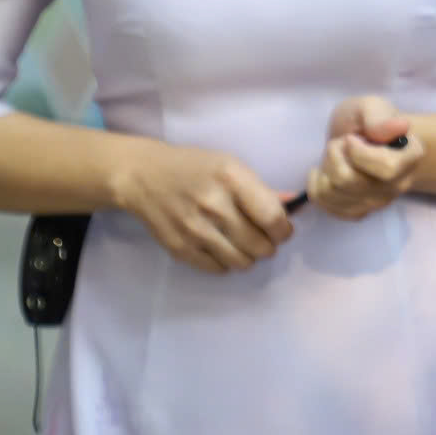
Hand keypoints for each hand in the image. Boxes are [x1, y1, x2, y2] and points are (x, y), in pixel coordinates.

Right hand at [115, 142, 292, 273]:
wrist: (143, 176)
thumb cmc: (194, 167)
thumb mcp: (231, 165)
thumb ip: (261, 189)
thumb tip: (292, 205)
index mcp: (231, 179)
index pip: (272, 217)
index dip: (284, 230)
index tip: (283, 230)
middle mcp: (214, 205)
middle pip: (258, 245)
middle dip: (270, 247)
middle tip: (266, 241)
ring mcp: (194, 230)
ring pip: (240, 262)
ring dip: (250, 258)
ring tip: (246, 246)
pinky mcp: (179, 248)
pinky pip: (216, 269)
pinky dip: (226, 264)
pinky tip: (224, 249)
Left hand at [305, 95, 426, 220]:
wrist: (361, 137)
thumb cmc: (368, 120)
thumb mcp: (370, 107)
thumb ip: (380, 117)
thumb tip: (401, 126)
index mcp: (411, 157)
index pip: (387, 168)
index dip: (359, 153)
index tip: (351, 138)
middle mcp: (399, 185)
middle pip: (351, 182)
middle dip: (334, 156)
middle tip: (341, 142)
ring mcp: (377, 202)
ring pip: (333, 192)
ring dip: (325, 167)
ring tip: (336, 155)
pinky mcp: (357, 212)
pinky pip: (324, 203)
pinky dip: (317, 184)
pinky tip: (326, 172)